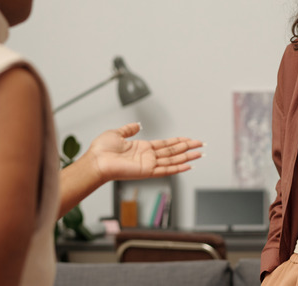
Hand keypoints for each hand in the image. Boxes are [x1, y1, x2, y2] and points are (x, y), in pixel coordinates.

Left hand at [84, 122, 202, 182]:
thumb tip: (137, 125)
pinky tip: (188, 166)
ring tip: (199, 154)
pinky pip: (166, 170)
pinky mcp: (147, 172)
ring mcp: (148, 165)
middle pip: (173, 151)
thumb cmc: (102, 150)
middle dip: (187, 148)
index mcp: (142, 148)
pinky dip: (177, 168)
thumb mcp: (116, 133)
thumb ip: (129, 129)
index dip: (178, 141)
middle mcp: (148, 157)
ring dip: (187, 157)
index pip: (165, 145)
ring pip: (173, 160)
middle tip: (200, 145)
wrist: (96, 161)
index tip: (188, 139)